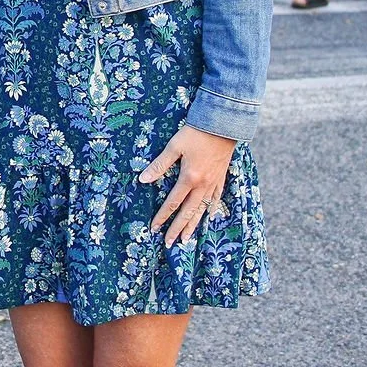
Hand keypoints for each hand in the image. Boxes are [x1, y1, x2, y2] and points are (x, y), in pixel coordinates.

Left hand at [138, 126, 236, 246]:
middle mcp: (203, 185)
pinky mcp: (221, 177)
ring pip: (202, 210)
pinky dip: (211, 210)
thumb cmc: (196, 132)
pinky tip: (209, 217)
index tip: (154, 228)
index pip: (172, 203)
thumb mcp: (175, 146)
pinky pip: (216, 199)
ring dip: (193, 225)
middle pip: (188, 212)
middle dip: (178, 229)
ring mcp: (214, 182)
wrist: (223, 123)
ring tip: (187, 239)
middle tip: (170, 243)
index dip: (162, 217)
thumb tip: (143, 179)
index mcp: (189, 178)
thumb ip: (160, 165)